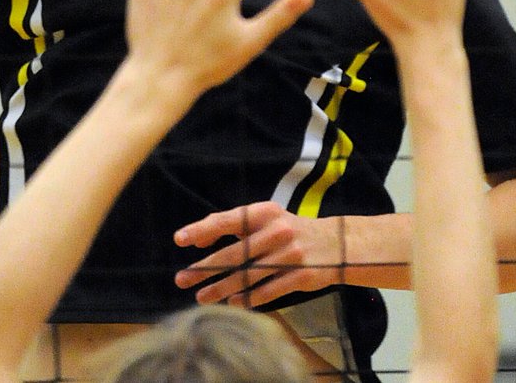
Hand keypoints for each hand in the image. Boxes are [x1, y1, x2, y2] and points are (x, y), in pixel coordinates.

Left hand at [174, 201, 344, 305]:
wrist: (335, 244)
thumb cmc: (290, 231)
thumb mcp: (267, 219)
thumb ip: (237, 227)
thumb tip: (198, 239)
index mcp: (265, 212)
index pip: (227, 220)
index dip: (202, 229)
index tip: (180, 240)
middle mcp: (276, 231)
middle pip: (233, 253)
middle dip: (205, 268)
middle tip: (181, 279)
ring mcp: (289, 254)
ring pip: (247, 276)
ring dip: (221, 289)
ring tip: (201, 297)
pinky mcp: (300, 276)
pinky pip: (268, 291)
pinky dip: (248, 299)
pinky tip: (232, 303)